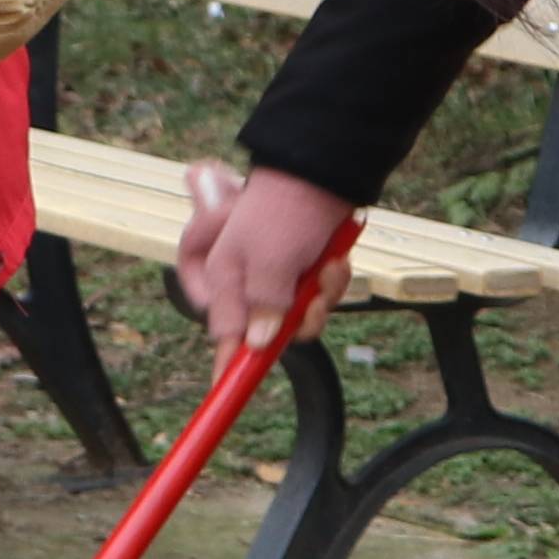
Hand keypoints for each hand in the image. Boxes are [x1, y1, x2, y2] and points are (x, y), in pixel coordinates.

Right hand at [173, 161, 352, 351]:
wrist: (322, 168)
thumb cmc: (284, 209)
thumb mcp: (267, 261)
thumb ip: (262, 305)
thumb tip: (260, 345)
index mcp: (226, 277)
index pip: (224, 333)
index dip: (228, 363)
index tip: (225, 390)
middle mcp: (250, 281)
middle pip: (270, 332)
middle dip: (296, 323)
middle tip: (309, 302)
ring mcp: (280, 277)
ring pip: (300, 317)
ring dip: (320, 300)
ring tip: (327, 269)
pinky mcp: (306, 270)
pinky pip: (319, 296)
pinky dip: (331, 283)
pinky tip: (334, 260)